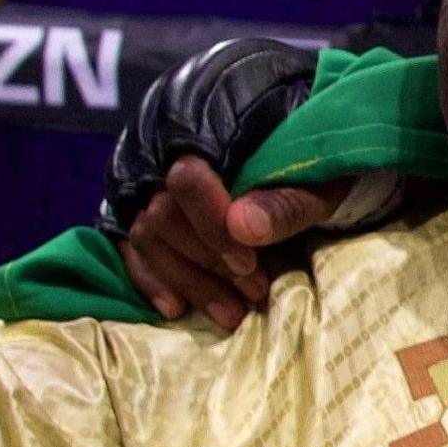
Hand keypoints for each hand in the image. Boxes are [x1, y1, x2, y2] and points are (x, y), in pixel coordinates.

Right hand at [123, 157, 349, 328]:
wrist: (299, 154)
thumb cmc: (309, 167)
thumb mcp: (317, 182)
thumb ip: (285, 201)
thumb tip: (243, 226)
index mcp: (208, 133)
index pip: (187, 180)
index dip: (213, 227)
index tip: (248, 263)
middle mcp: (165, 153)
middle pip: (163, 215)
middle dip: (209, 263)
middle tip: (254, 293)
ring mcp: (147, 184)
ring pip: (146, 237)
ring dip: (189, 281)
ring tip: (233, 313)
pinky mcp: (140, 213)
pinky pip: (130, 249)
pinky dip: (151, 282)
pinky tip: (176, 309)